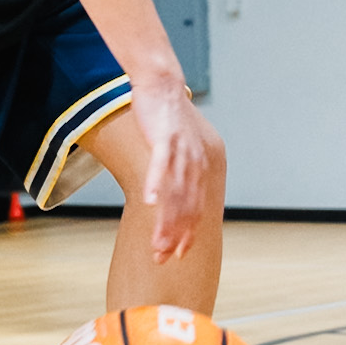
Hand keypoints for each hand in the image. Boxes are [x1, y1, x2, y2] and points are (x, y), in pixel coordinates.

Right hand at [128, 74, 211, 263]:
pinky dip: (155, 185)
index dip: (187, 234)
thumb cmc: (165, 119)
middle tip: (162, 258)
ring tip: (156, 243)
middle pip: (186, 208)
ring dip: (165, 222)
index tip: (177, 255)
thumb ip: (177, 171)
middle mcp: (193, 164)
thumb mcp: (176, 150)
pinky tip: (148, 203)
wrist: (163, 85)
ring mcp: (180, 152)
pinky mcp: (165, 138)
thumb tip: (170, 194)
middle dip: (174, 237)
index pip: (195, 210)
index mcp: (197, 169)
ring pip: (173, 194)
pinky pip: (160, 166)